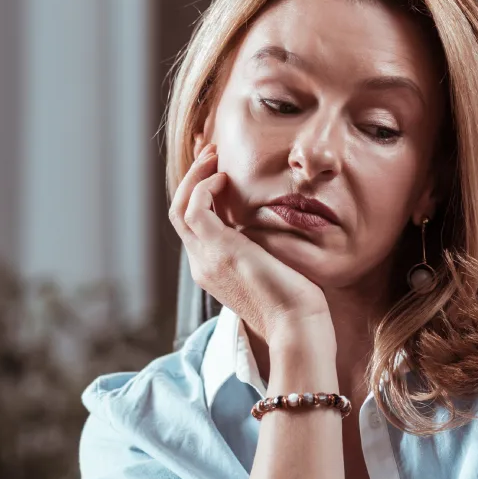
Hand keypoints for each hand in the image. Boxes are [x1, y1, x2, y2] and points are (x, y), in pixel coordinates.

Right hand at [170, 142, 330, 344]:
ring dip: (195, 176)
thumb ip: (262, 248)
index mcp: (213, 271)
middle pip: (180, 213)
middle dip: (192, 178)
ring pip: (181, 208)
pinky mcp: (218, 250)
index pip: (194, 226)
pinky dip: (204, 187)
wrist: (297, 326)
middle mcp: (203, 265)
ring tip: (215, 155)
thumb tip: (271, 225)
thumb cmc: (296, 303)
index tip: (216, 169)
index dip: (199, 193)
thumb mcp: (273, 269)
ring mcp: (206, 259)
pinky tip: (226, 178)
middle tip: (211, 152)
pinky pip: (195, 208)